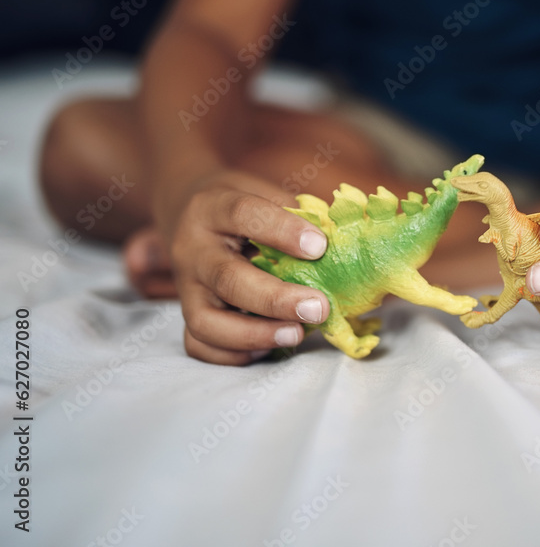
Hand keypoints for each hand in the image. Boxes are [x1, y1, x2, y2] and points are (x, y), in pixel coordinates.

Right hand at [160, 170, 331, 364]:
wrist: (191, 214)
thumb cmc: (243, 208)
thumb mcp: (264, 194)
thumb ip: (298, 216)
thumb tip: (346, 246)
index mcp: (213, 208)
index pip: (243, 214)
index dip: (282, 231)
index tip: (320, 247)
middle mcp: (192, 249)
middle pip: (226, 278)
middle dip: (275, 299)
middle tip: (318, 308)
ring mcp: (186, 287)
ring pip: (206, 322)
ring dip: (255, 334)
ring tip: (296, 333)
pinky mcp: (187, 315)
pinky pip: (200, 345)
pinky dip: (235, 354)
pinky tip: (270, 345)